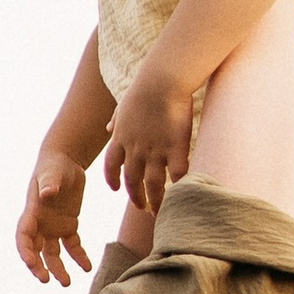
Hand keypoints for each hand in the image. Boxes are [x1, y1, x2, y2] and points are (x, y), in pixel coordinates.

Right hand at [16, 147, 92, 287]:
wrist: (65, 162)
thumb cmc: (54, 166)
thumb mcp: (52, 172)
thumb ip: (50, 183)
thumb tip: (47, 193)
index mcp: (31, 213)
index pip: (24, 237)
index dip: (26, 252)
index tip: (31, 264)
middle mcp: (40, 224)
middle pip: (36, 250)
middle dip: (39, 266)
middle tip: (47, 280)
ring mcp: (53, 227)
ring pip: (53, 254)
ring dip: (58, 269)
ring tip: (67, 283)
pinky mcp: (68, 226)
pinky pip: (72, 246)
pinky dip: (79, 257)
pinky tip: (86, 267)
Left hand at [101, 54, 197, 212]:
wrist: (161, 81)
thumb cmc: (145, 86)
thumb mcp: (123, 104)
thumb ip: (117, 119)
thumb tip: (108, 127)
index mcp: (120, 138)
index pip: (111, 166)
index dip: (113, 179)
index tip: (115, 189)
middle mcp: (135, 149)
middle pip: (132, 181)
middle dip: (136, 197)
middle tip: (142, 208)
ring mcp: (155, 151)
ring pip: (154, 185)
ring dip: (156, 201)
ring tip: (160, 213)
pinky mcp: (175, 148)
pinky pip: (178, 175)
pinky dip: (181, 187)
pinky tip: (184, 195)